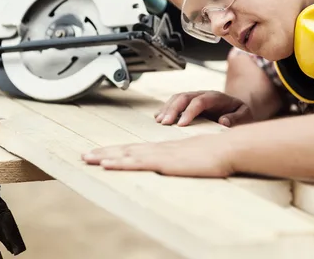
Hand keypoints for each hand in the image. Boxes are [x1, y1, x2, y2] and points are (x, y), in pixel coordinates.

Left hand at [81, 134, 234, 176]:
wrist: (227, 148)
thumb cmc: (216, 154)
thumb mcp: (195, 158)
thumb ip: (184, 161)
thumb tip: (178, 165)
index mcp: (166, 149)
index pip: (137, 150)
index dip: (118, 152)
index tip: (103, 154)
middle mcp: (160, 149)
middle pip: (127, 150)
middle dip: (105, 153)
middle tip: (85, 156)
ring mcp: (161, 154)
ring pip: (127, 155)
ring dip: (106, 156)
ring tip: (88, 158)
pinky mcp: (164, 161)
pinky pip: (137, 163)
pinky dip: (120, 163)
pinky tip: (107, 164)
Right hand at [154, 90, 252, 126]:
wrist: (238, 110)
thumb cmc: (241, 115)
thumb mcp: (245, 116)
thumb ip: (236, 118)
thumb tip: (223, 121)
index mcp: (217, 97)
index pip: (200, 101)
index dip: (189, 111)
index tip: (181, 124)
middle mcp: (204, 95)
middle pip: (185, 97)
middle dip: (173, 109)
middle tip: (165, 123)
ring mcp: (196, 97)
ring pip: (178, 97)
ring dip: (167, 108)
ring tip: (159, 120)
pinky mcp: (190, 103)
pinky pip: (175, 102)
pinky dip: (166, 108)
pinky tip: (158, 117)